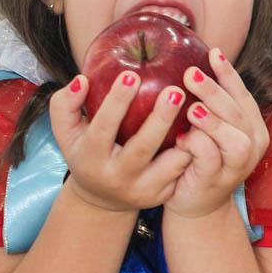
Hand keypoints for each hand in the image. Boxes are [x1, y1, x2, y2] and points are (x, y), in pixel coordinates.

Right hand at [48, 71, 193, 212]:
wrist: (101, 197)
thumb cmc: (85, 152)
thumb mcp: (66, 132)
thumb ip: (65, 104)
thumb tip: (82, 80)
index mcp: (91, 158)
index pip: (103, 128)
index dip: (116, 102)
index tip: (132, 74)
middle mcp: (117, 177)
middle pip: (142, 148)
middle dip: (160, 119)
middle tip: (176, 91)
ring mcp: (142, 189)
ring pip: (171, 164)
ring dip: (187, 137)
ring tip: (199, 108)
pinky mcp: (162, 195)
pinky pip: (183, 171)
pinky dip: (195, 149)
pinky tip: (206, 126)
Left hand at [165, 48, 270, 220]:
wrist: (195, 204)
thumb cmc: (199, 159)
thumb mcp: (210, 129)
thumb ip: (210, 104)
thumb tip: (192, 62)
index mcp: (252, 128)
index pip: (243, 96)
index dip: (229, 74)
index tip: (213, 52)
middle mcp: (252, 146)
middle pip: (238, 113)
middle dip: (215, 92)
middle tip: (190, 74)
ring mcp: (237, 167)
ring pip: (234, 139)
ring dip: (212, 121)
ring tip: (191, 109)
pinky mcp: (217, 181)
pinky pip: (211, 158)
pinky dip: (196, 144)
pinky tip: (180, 137)